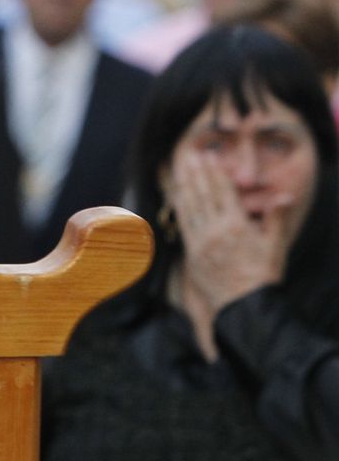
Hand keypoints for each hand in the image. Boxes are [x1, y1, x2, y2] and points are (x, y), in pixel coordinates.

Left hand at [167, 150, 291, 312]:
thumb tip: (286, 196)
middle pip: (204, 195)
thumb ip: (276, 218)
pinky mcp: (192, 253)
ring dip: (185, 185)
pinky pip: (183, 224)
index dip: (216, 172)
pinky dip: (179, 207)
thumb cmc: (264, 275)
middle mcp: (216, 231)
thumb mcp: (275, 245)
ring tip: (180, 168)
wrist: (246, 306)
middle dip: (197, 173)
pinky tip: (176, 196)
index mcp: (238, 226)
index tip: (210, 156)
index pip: (224, 192)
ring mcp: (201, 242)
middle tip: (190, 154)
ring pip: (190, 207)